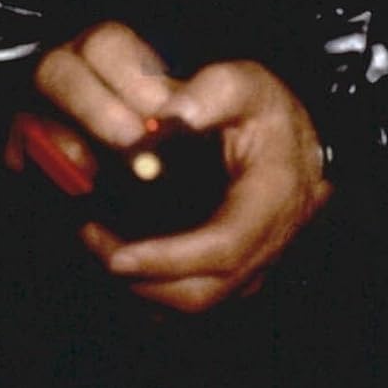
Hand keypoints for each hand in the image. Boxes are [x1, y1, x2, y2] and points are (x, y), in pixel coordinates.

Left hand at [13, 22, 331, 312]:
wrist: (297, 138)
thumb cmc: (269, 112)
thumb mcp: (244, 83)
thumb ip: (207, 93)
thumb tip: (165, 118)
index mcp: (273, 200)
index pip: (224, 248)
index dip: (169, 259)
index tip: (118, 255)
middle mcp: (268, 246)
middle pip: (203, 292)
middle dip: (140, 278)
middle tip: (91, 239)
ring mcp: (254, 267)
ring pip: (194, 305)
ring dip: (140, 288)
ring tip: (96, 243)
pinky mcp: (237, 276)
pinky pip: (191, 301)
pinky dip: (152, 290)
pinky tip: (119, 258)